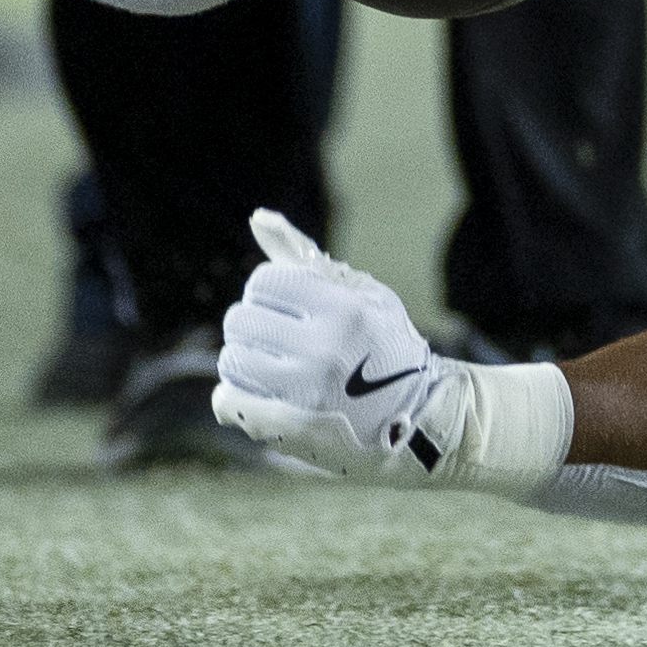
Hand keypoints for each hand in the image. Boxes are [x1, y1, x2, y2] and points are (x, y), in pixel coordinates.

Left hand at [212, 211, 466, 483]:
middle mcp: (324, 351)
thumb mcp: (362, 292)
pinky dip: (232, 395)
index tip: (288, 305)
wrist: (418, 417)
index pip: (264, 282)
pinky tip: (252, 392)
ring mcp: (306, 394)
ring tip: (273, 364)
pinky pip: (228, 400)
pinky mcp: (289, 429)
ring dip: (246, 358)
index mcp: (345, 310)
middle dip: (255, 323)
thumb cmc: (385, 344)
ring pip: (232, 359)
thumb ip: (304, 255)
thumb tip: (257, 217)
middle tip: (278, 336)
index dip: (271, 290)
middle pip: (241, 320)